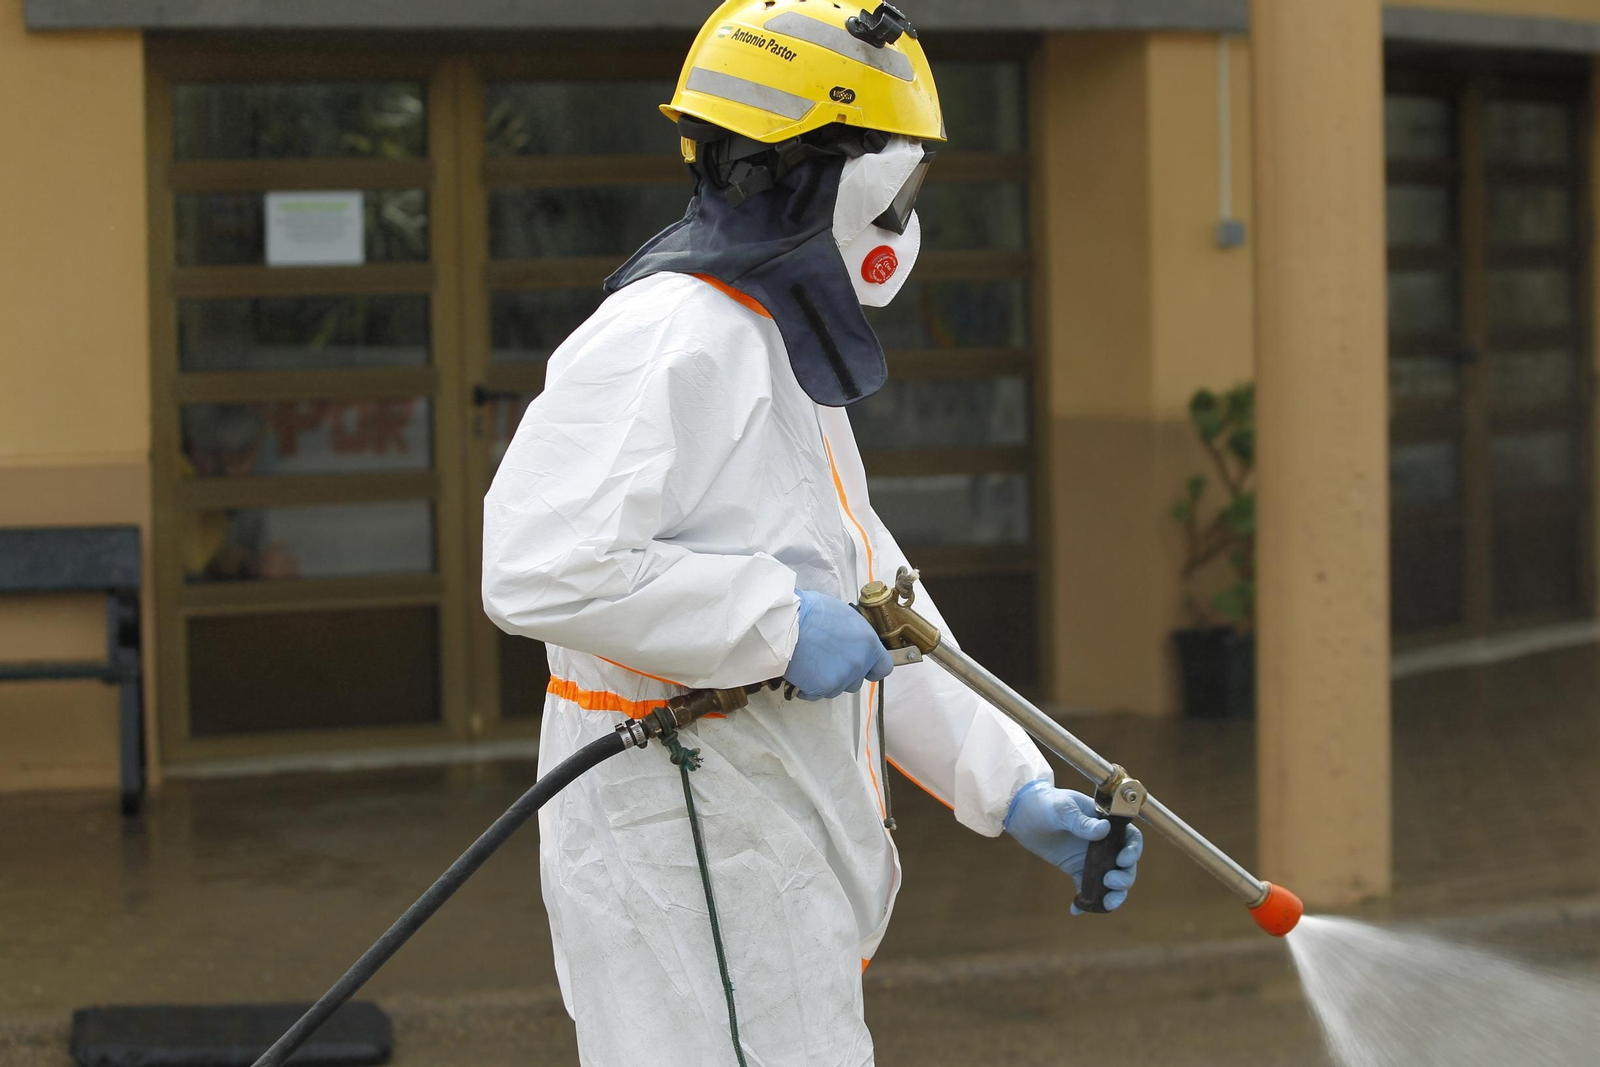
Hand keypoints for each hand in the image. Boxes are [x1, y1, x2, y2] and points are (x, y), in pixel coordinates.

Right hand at [783, 590, 893, 700]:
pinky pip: (815, 694)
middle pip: (855, 681)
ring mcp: (841, 677)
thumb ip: (854, 635)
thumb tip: (852, 643)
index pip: (883, 667)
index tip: (863, 668)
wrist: (786, 623)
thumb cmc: (810, 612)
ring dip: (824, 681)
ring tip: (810, 662)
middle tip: (825, 660)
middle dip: (842, 675)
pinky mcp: (822, 688)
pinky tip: (800, 671)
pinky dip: (807, 688)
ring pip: (835, 690)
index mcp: (868, 643)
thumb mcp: (843, 615)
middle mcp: (859, 663)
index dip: (872, 669)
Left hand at [1003, 779, 1143, 913]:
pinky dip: (1087, 903)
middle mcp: (1105, 844)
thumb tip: (1104, 830)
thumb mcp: (1063, 808)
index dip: (1133, 851)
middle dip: (1125, 877)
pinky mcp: (1078, 871)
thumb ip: (1081, 821)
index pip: (1131, 839)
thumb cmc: (1047, 803)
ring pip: (1112, 882)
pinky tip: (1076, 909)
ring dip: (1114, 895)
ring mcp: (1093, 859)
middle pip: (1126, 865)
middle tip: (1110, 881)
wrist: (1024, 814)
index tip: (1122, 859)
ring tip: (1106, 903)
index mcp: (1108, 824)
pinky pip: (1089, 890)